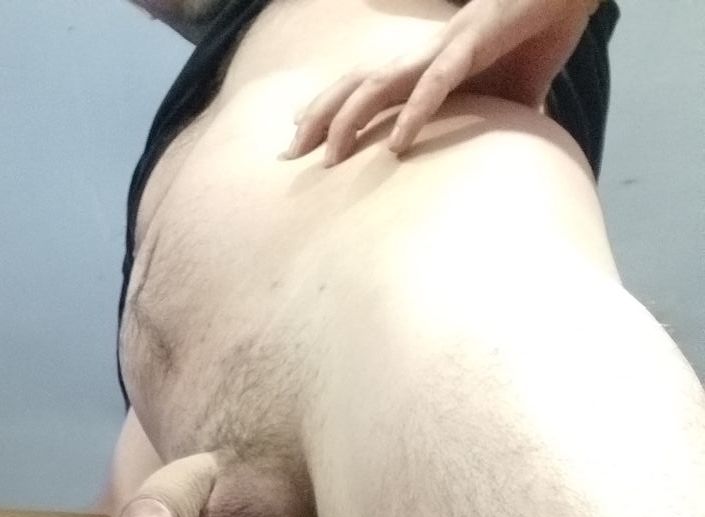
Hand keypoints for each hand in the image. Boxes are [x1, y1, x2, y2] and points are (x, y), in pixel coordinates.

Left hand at [283, 0, 597, 165]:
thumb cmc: (531, 43)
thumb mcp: (501, 103)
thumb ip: (485, 134)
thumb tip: (492, 173)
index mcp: (422, 69)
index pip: (360, 92)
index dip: (326, 115)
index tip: (295, 147)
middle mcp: (421, 57)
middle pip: (354, 87)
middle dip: (317, 120)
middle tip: (286, 157)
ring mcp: (443, 49)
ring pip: (380, 84)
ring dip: (351, 120)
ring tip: (330, 157)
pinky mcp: (472, 44)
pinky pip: (436, 83)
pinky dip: (415, 114)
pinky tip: (397, 145)